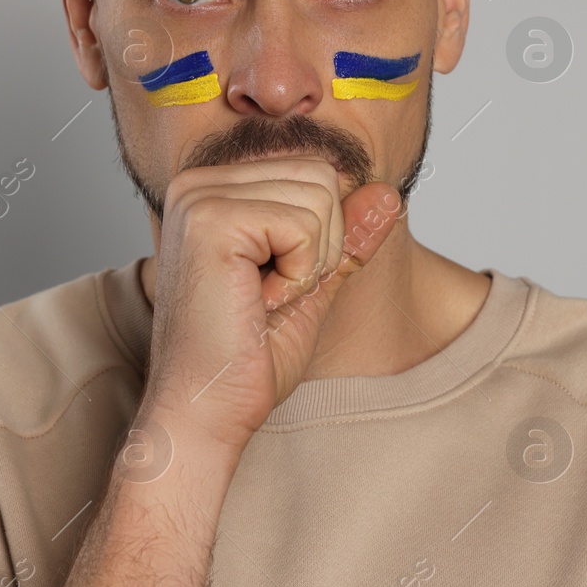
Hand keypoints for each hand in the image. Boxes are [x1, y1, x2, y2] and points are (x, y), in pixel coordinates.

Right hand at [142, 155, 400, 452]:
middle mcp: (198, 183)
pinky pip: (304, 224)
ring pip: (319, 195)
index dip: (320, 240)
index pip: (314, 173)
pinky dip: (298, 273)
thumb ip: (346, 237)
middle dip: (320, 246)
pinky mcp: (210, 221)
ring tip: (261, 300)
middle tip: (271, 297)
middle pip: (320, 175)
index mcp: (214, 190)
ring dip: (309, 262)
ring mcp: (199, 197)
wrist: (205, 412)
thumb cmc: (246, 360)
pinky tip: (257, 303)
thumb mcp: (312, 286)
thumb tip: (388, 192)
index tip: (273, 289)